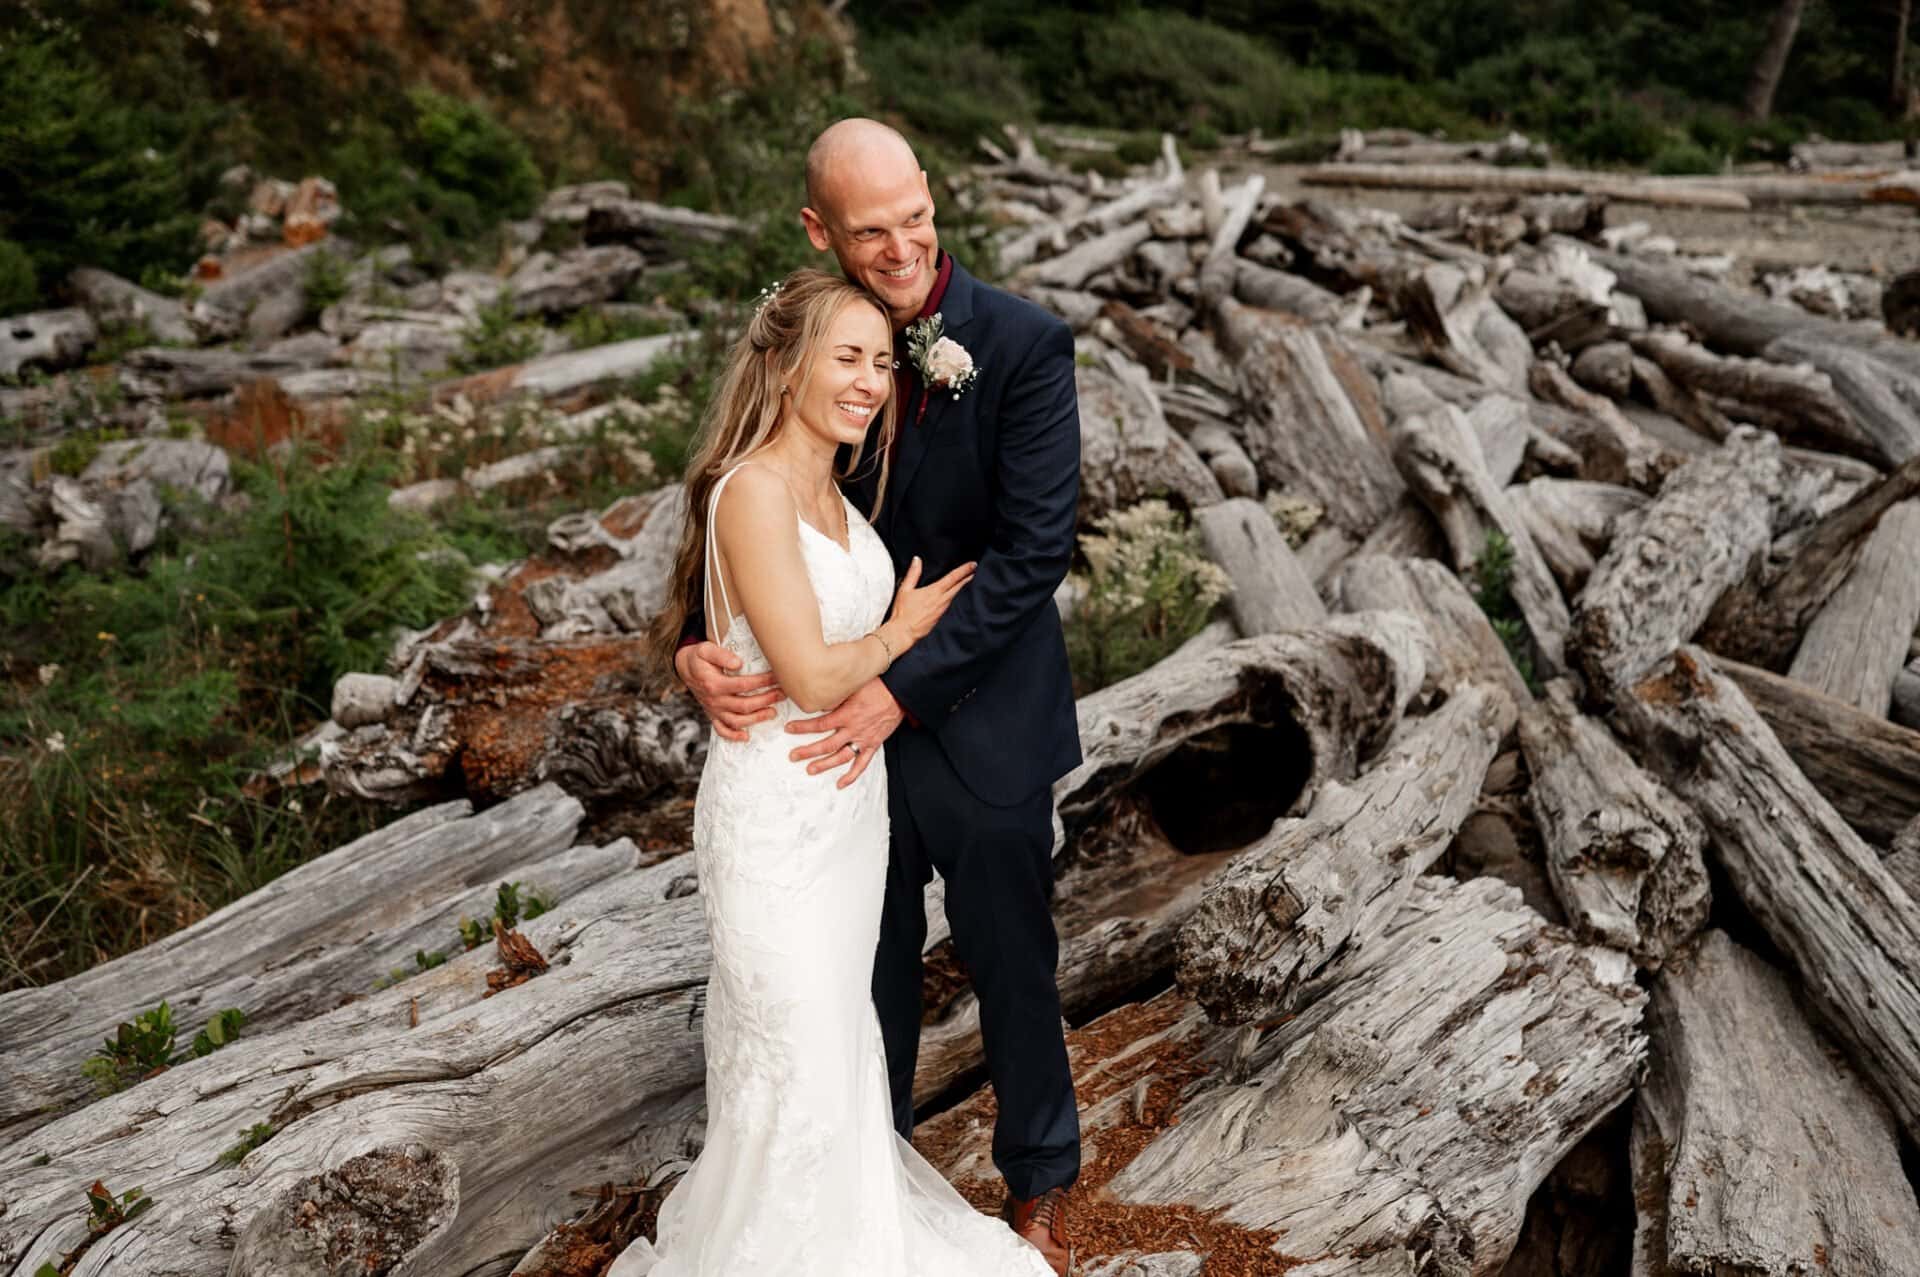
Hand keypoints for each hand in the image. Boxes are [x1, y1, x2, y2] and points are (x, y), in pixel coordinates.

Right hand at [675, 639, 783, 742]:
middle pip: (744, 705)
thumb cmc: (699, 657)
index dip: (762, 682)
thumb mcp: (706, 649)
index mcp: (713, 684)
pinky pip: (722, 730)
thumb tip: (738, 664)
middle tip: (782, 694)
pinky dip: (733, 736)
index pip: (743, 685)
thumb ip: (721, 655)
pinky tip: (746, 736)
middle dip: (766, 700)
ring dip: (756, 718)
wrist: (685, 667)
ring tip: (773, 712)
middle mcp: (714, 700)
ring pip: (737, 720)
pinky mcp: (712, 715)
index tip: (777, 677)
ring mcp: (714, 709)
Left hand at [786, 677, 905, 787]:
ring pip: (841, 757)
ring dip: (825, 765)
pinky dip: (851, 775)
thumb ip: (836, 696)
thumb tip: (819, 700)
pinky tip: (840, 784)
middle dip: (808, 751)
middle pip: (827, 744)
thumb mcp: (853, 686)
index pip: (820, 724)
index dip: (803, 727)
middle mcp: (854, 729)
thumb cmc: (878, 686)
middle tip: (794, 756)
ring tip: (810, 769)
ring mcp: (864, 739)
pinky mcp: (873, 745)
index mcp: (847, 714)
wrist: (900, 693)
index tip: (789, 728)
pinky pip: (862, 764)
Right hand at [890, 555, 974, 643]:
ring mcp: (942, 609)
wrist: (904, 632)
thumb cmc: (903, 612)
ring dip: (960, 586)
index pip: (953, 577)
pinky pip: (949, 603)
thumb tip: (917, 560)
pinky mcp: (939, 617)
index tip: (972, 565)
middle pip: (958, 586)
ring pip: (954, 595)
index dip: (964, 570)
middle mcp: (941, 600)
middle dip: (967, 577)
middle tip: (973, 571)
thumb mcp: (905, 589)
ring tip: (965, 580)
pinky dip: (952, 596)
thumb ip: (912, 573)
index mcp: (934, 591)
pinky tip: (950, 595)